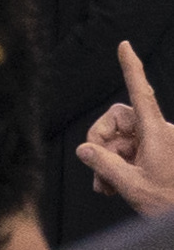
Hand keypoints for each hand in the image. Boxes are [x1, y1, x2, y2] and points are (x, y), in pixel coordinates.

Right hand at [79, 39, 173, 217]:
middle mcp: (159, 133)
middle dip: (102, 142)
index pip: (141, 92)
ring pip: (120, 139)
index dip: (131, 68)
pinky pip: (127, 151)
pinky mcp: (157, 154)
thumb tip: (85, 148)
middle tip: (98, 169)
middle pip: (118, 120)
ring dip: (108, 161)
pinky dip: (116, 167)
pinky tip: (114, 186)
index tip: (125, 46)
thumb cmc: (170, 203)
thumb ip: (104, 165)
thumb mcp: (131, 185)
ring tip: (106, 186)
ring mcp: (158, 144)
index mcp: (158, 133)